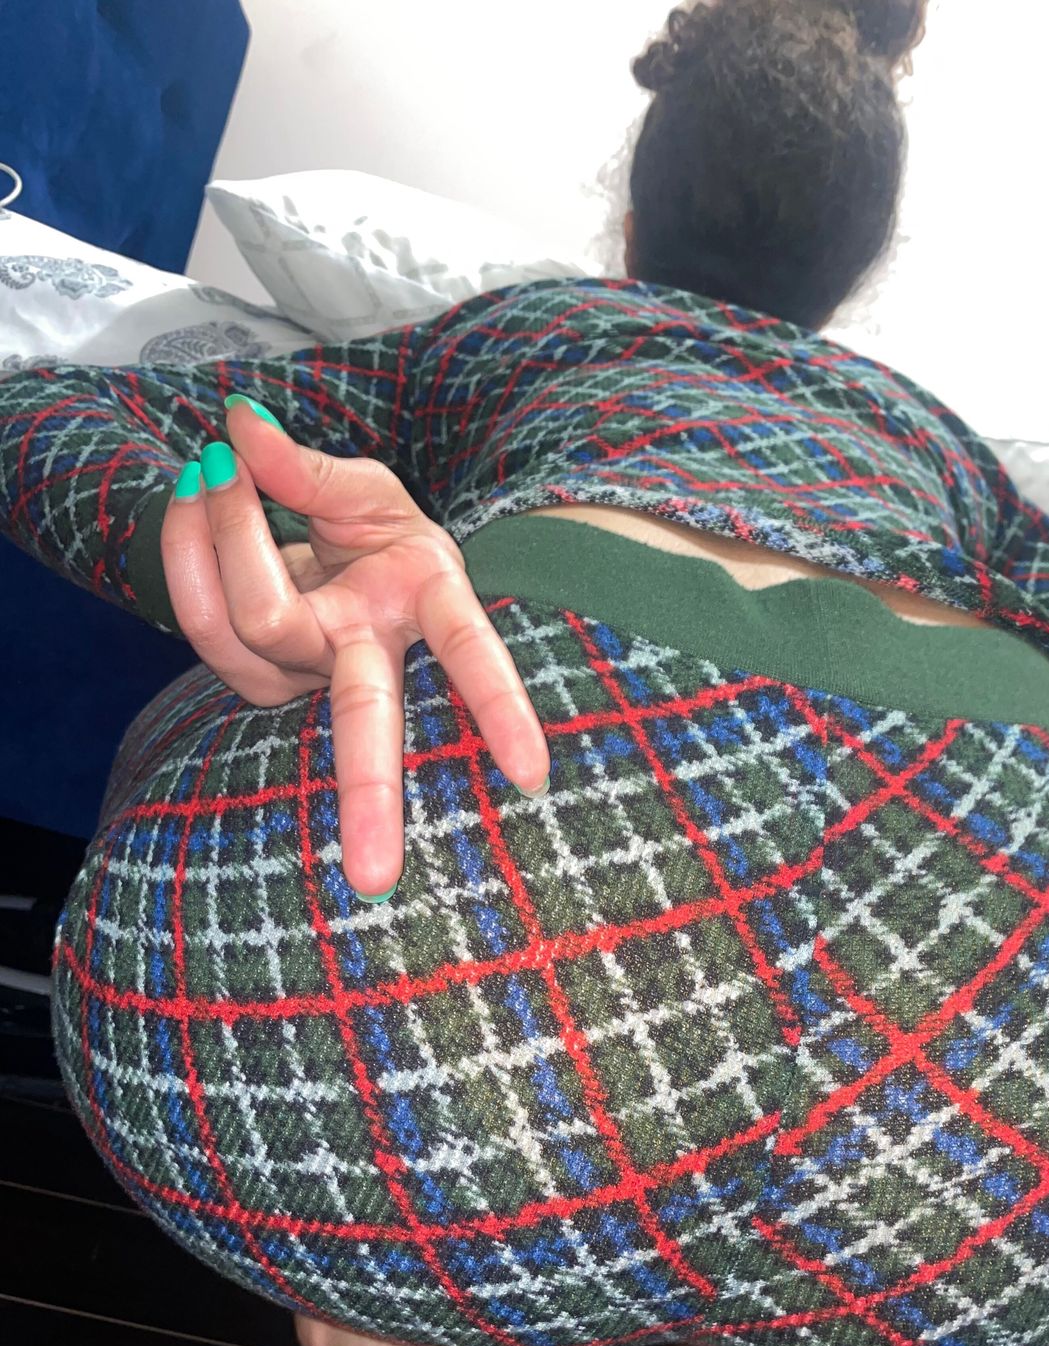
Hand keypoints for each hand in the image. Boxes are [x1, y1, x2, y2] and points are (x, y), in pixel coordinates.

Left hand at [161, 396, 549, 899]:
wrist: (332, 560)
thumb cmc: (372, 532)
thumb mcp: (362, 489)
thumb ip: (307, 466)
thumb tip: (243, 427)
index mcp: (425, 604)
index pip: (469, 653)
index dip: (497, 704)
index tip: (531, 772)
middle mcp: (369, 653)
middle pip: (366, 723)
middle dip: (371, 798)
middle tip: (375, 881)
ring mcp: (308, 672)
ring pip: (251, 625)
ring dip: (218, 535)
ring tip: (208, 464)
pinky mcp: (253, 676)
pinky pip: (200, 616)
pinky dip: (184, 548)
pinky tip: (189, 497)